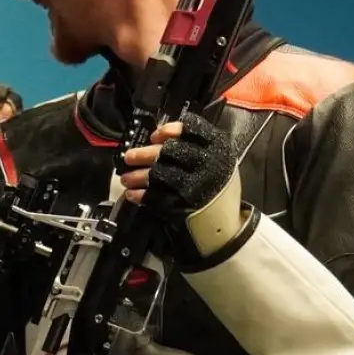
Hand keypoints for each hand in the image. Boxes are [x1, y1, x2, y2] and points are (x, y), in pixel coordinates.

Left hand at [118, 113, 237, 215]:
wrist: (227, 225)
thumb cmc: (218, 188)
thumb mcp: (217, 161)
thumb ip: (194, 147)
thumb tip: (159, 140)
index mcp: (217, 148)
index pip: (192, 129)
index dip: (168, 131)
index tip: (154, 136)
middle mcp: (207, 164)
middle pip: (169, 151)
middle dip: (144, 154)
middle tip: (129, 156)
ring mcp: (196, 185)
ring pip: (159, 174)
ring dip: (137, 176)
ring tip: (126, 178)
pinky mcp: (185, 206)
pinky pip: (157, 197)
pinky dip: (141, 195)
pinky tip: (133, 194)